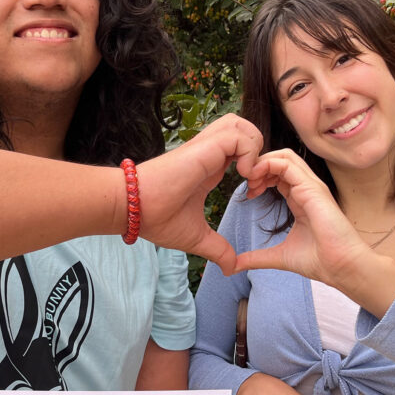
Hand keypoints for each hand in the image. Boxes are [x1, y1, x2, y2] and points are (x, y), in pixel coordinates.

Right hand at [138, 114, 262, 274]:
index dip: (256, 166)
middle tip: (256, 180)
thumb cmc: (156, 219)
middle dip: (260, 150)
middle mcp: (209, 153)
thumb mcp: (196, 237)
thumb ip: (218, 249)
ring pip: (242, 125)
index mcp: (210, 167)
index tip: (253, 193)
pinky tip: (241, 176)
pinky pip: (238, 136)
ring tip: (249, 176)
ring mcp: (206, 148)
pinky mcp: (203, 148)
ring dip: (254, 148)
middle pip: (243, 128)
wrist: (133, 210)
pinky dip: (248, 152)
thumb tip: (230, 269)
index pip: (241, 150)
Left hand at [239, 149, 368, 286]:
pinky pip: (288, 165)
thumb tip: (234, 266)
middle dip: (258, 165)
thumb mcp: (280, 256)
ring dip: (262, 162)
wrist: (342, 268)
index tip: (248, 193)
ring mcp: (311, 186)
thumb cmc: (320, 261)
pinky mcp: (313, 189)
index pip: (278, 174)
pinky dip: (268, 165)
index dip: (260, 177)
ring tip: (249, 179)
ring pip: (284, 156)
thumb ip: (257, 257)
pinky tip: (255, 179)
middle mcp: (306, 189)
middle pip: (280, 159)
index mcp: (300, 199)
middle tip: (246, 183)